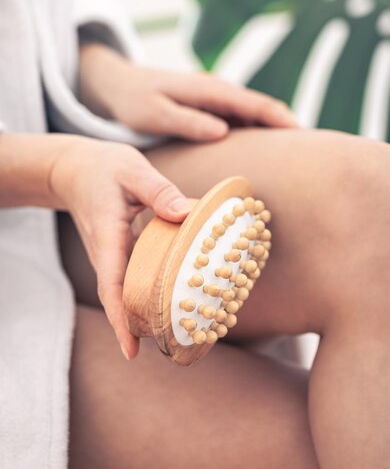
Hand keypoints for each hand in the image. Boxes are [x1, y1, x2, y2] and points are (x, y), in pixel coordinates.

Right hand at [49, 136, 191, 359]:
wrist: (75, 170)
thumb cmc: (104, 169)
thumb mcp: (132, 171)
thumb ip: (158, 191)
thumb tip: (186, 213)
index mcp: (108, 238)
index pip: (111, 287)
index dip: (120, 319)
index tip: (132, 350)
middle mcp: (106, 254)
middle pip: (120, 299)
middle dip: (140, 326)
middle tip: (172, 345)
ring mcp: (111, 256)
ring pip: (126, 291)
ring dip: (145, 311)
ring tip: (177, 330)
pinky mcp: (119, 252)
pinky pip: (132, 278)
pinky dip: (149, 290)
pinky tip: (173, 295)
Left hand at [79, 45, 299, 139]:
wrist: (118, 86)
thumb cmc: (134, 100)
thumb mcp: (154, 112)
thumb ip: (187, 120)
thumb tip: (223, 131)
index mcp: (209, 90)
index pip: (255, 104)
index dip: (281, 119)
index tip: (304, 136)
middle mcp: (218, 93)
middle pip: (262, 110)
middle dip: (287, 127)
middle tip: (314, 152)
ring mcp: (215, 102)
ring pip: (252, 117)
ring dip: (273, 133)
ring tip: (296, 157)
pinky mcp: (208, 111)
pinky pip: (239, 123)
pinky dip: (254, 135)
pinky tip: (262, 154)